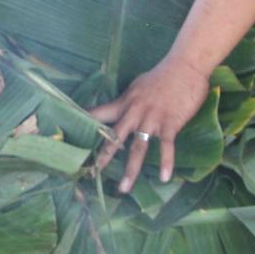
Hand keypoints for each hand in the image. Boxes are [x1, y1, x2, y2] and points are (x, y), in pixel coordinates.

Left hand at [89, 55, 209, 193]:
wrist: (185, 66)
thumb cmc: (162, 76)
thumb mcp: (138, 87)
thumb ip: (128, 102)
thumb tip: (120, 113)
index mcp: (125, 103)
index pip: (99, 113)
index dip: (84, 123)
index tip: (68, 135)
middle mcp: (134, 112)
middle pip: (115, 137)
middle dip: (104, 157)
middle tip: (93, 174)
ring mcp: (152, 118)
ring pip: (137, 147)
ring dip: (131, 170)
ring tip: (124, 188)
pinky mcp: (170, 122)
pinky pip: (166, 145)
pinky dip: (166, 162)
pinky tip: (164, 177)